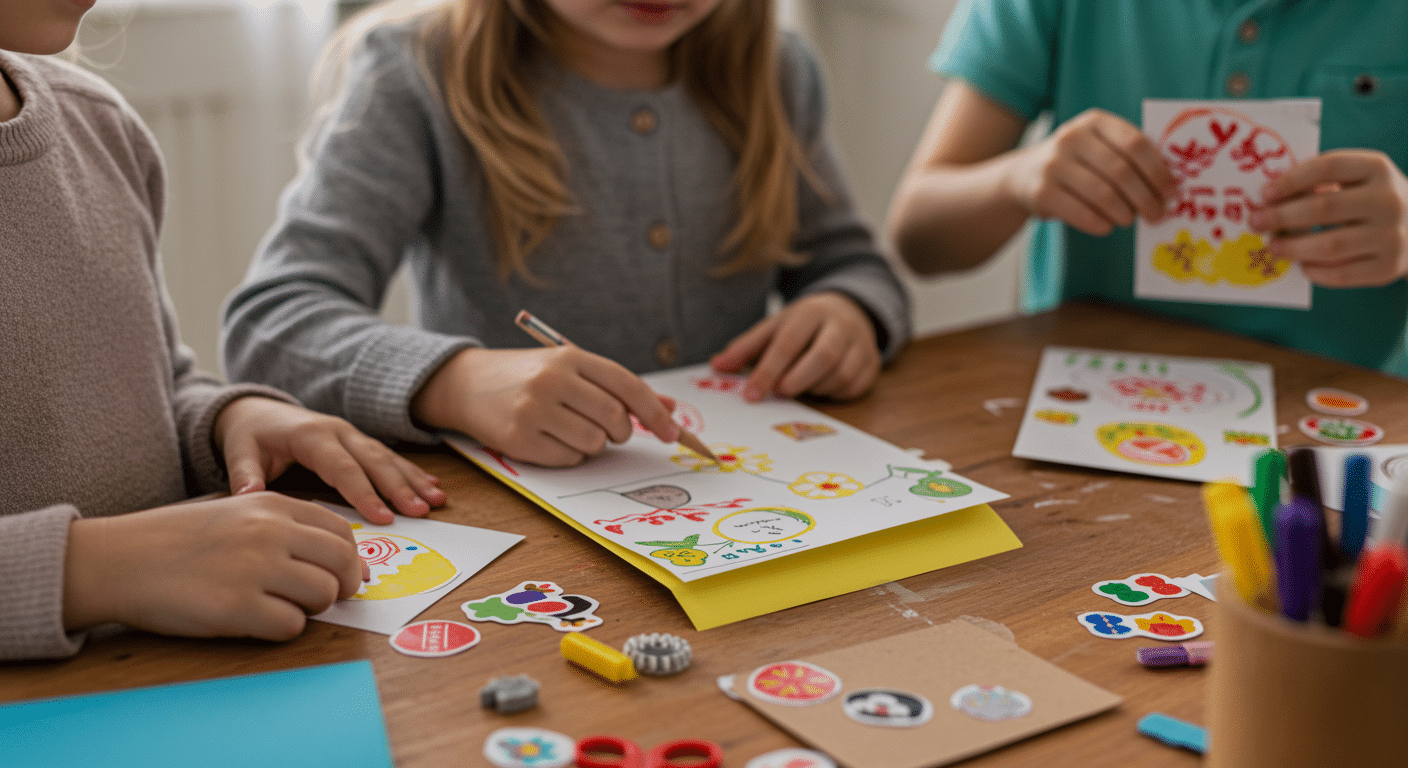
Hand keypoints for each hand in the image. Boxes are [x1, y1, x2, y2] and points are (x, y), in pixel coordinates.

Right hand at [62, 493, 365, 639]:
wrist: (117, 559)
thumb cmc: (177, 540)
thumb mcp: (237, 514)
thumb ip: (285, 529)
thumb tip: (339, 562)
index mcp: (273, 505)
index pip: (340, 532)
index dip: (348, 560)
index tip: (342, 577)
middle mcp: (270, 531)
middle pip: (342, 563)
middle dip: (340, 586)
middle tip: (320, 599)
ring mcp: (255, 568)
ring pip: (323, 595)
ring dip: (308, 609)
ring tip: (276, 606)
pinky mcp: (237, 607)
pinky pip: (291, 626)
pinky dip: (280, 629)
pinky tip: (252, 620)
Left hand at [214, 396, 443, 524]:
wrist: (257, 410)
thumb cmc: (250, 435)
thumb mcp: (240, 451)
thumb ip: (245, 475)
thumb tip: (248, 498)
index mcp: (311, 436)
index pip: (342, 468)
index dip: (364, 493)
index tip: (383, 518)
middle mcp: (338, 431)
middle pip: (374, 461)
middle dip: (399, 487)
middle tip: (420, 511)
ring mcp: (351, 434)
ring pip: (388, 458)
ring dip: (413, 480)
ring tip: (435, 501)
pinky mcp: (358, 441)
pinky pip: (389, 456)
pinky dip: (411, 472)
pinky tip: (432, 486)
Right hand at [410, 346, 679, 466]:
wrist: (467, 384)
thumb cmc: (528, 376)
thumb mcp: (570, 368)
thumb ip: (618, 387)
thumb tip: (669, 409)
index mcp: (570, 357)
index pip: (626, 385)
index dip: (654, 412)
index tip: (672, 432)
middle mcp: (552, 381)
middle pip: (614, 417)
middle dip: (621, 430)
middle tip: (610, 428)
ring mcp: (533, 410)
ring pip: (594, 442)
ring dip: (594, 444)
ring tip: (572, 428)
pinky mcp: (519, 438)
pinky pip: (569, 459)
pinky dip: (570, 455)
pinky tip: (551, 438)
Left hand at [709, 291, 879, 401]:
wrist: (847, 311)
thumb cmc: (802, 326)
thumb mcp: (773, 328)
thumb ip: (745, 348)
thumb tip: (717, 366)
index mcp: (810, 312)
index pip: (788, 342)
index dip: (768, 370)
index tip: (751, 394)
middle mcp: (840, 325)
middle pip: (823, 356)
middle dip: (797, 380)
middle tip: (779, 393)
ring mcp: (861, 344)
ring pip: (840, 375)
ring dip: (815, 388)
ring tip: (799, 385)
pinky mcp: (872, 363)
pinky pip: (853, 387)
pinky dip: (834, 394)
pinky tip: (820, 387)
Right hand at [1003, 108, 1177, 235]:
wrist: (1024, 174)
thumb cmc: (1079, 163)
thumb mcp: (1099, 147)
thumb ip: (1129, 156)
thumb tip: (1168, 186)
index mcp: (1094, 121)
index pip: (1135, 143)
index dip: (1158, 170)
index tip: (1172, 191)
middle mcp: (1071, 138)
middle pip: (1121, 172)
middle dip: (1145, 198)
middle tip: (1157, 214)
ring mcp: (1053, 165)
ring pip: (1103, 195)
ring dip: (1125, 213)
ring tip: (1130, 220)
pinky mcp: (1041, 193)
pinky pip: (1082, 214)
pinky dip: (1101, 224)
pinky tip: (1108, 226)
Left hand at [1252, 149, 1407, 286]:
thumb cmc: (1371, 199)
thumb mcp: (1358, 179)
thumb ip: (1321, 180)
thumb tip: (1269, 197)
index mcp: (1377, 168)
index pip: (1328, 167)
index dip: (1291, 180)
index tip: (1264, 193)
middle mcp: (1389, 200)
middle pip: (1324, 208)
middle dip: (1282, 217)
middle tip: (1256, 223)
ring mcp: (1392, 236)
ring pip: (1330, 246)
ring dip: (1293, 248)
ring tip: (1273, 246)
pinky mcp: (1389, 267)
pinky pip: (1342, 274)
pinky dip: (1315, 272)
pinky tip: (1301, 265)